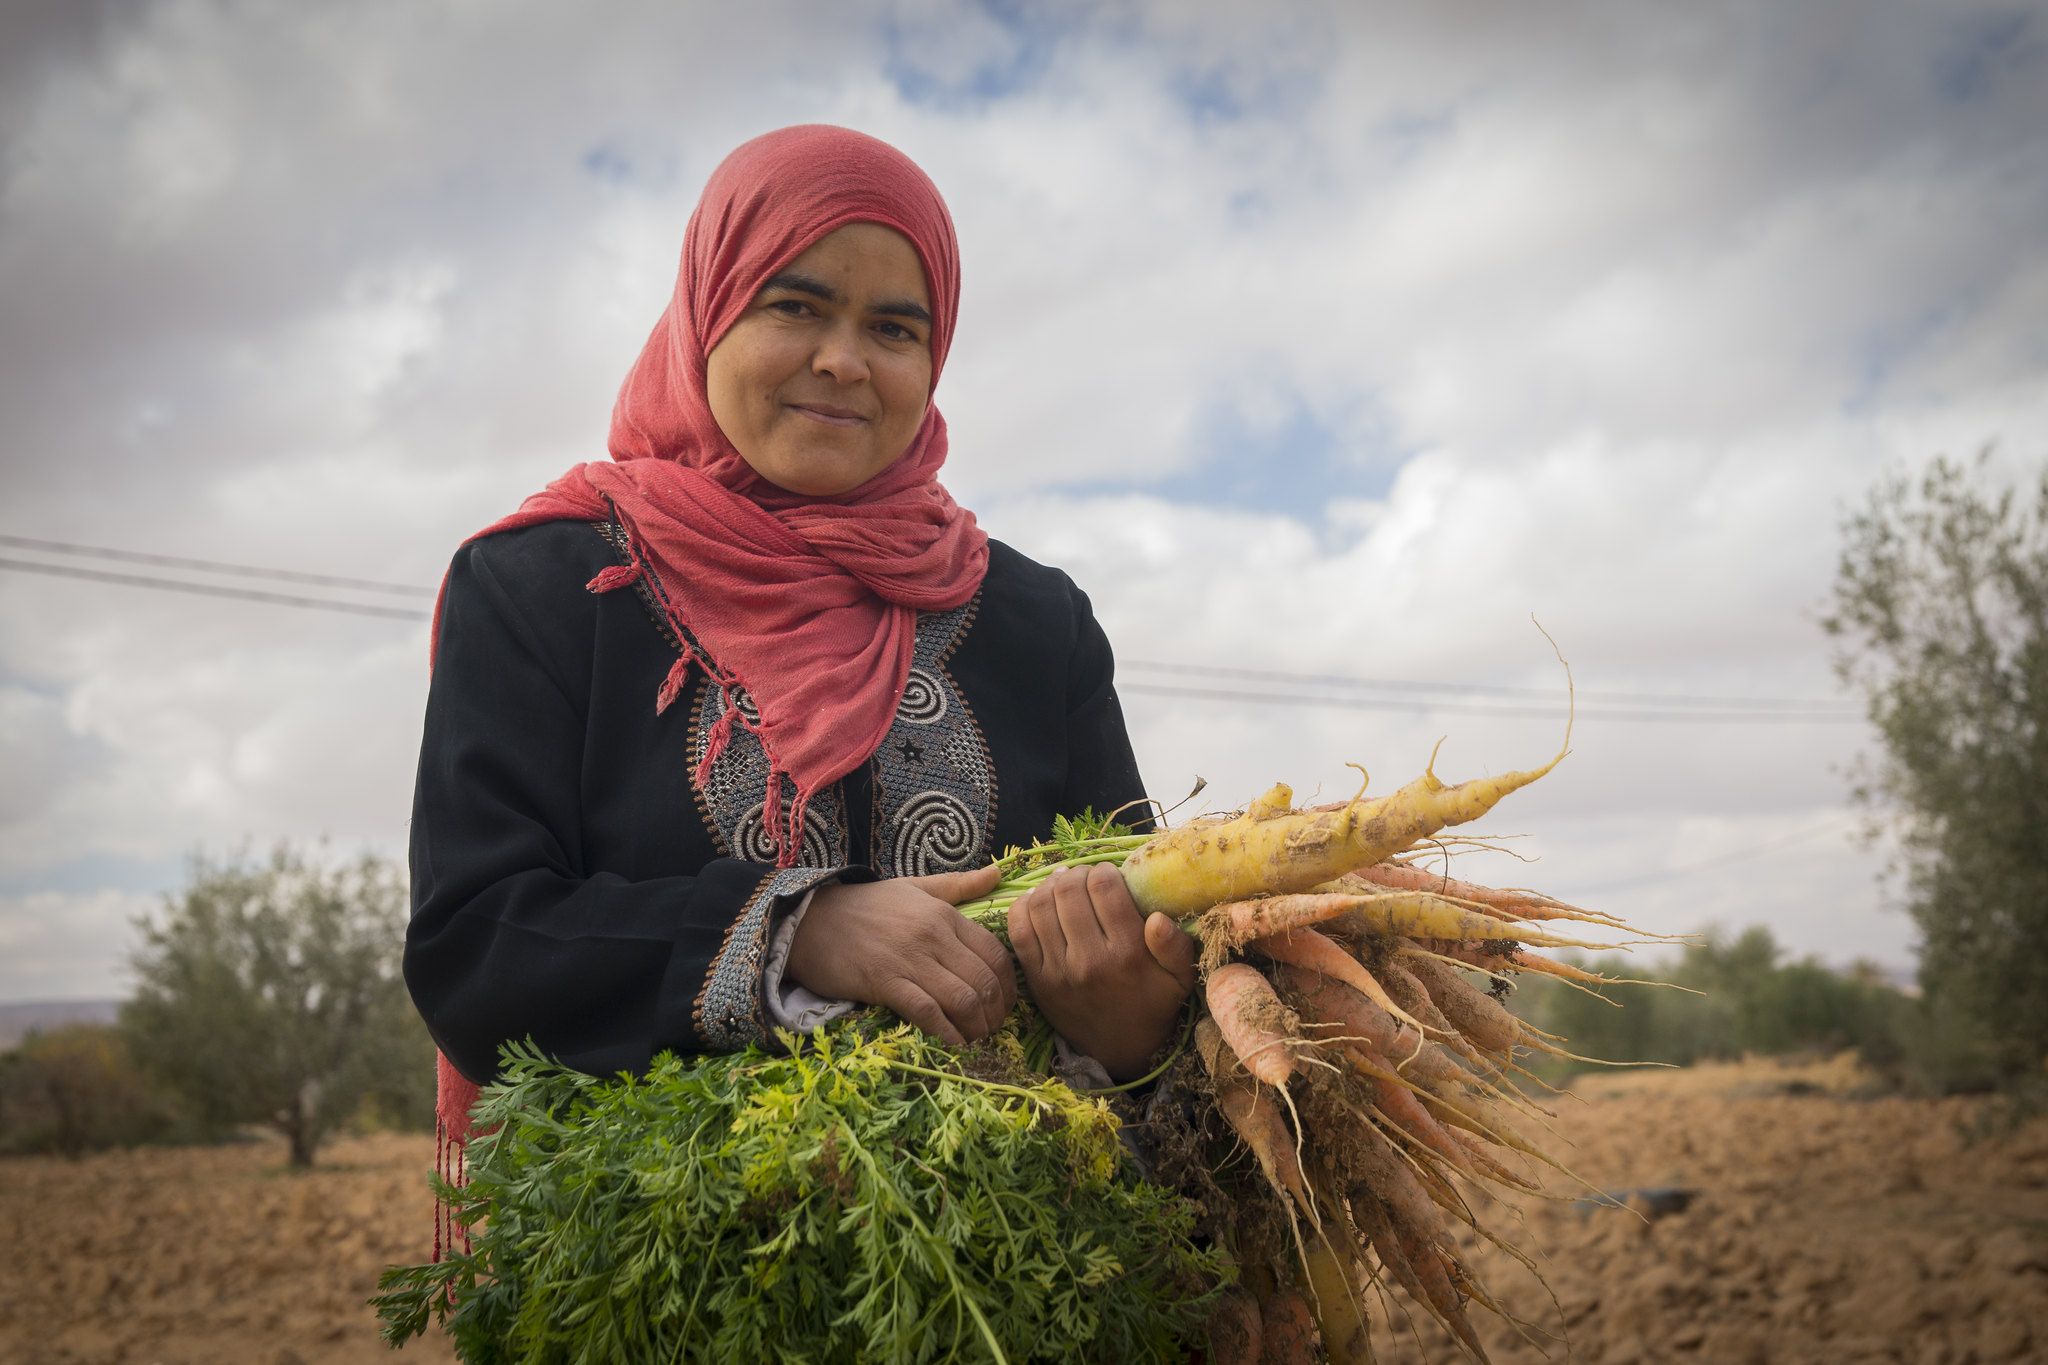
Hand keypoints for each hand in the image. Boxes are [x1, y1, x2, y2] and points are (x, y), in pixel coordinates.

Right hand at [784, 865, 1012, 1045]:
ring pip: (963, 999)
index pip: (995, 953)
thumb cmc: (865, 905)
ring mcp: (908, 959)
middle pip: (984, 981)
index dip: (1009, 985)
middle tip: (994, 1028)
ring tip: (976, 1039)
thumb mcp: (915, 887)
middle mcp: (932, 936)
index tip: (1005, 1004)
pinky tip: (952, 1043)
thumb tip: (999, 874)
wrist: (810, 919)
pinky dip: (946, 1033)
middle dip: (997, 1012)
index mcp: (944, 915)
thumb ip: (959, 885)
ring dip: (977, 1027)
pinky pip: (927, 1012)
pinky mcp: (884, 982)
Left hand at [1008, 863, 1198, 1081]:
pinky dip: (1023, 907)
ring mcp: (1057, 970)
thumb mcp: (1179, 979)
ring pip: (1040, 905)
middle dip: (1077, 873)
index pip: (1104, 887)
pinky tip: (1039, 903)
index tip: (1109, 874)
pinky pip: (1019, 930)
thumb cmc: (1153, 1006)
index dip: (1104, 870)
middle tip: (1085, 877)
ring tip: (1064, 885)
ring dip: (1050, 886)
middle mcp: (1089, 960)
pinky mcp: (1036, 980)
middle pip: (1069, 891)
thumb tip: (1159, 918)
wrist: (1119, 1050)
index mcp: (1126, 954)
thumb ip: (1176, 947)